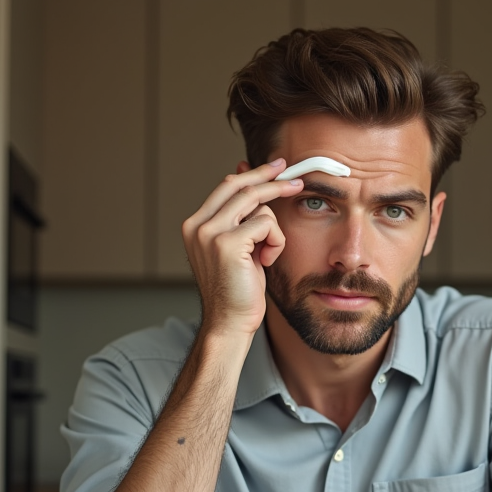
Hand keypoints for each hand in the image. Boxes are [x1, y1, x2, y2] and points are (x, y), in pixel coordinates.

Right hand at [180, 160, 302, 338]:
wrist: (230, 323)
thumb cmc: (238, 289)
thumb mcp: (240, 247)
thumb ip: (242, 218)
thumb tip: (250, 182)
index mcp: (195, 224)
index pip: (227, 186)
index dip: (254, 174)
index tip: (275, 168)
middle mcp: (198, 225)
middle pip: (240, 186)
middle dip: (272, 179)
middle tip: (296, 179)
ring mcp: (210, 233)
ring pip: (257, 203)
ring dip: (273, 229)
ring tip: (268, 254)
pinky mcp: (227, 243)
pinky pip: (266, 223)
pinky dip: (276, 241)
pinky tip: (266, 261)